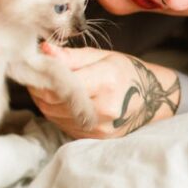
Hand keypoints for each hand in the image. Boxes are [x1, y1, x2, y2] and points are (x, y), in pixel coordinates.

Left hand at [29, 44, 179, 138]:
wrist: (152, 99)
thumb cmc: (127, 72)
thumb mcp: (103, 56)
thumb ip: (71, 56)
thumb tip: (43, 49)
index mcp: (106, 81)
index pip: (59, 84)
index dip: (42, 75)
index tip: (34, 66)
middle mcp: (103, 108)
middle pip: (52, 101)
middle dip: (39, 87)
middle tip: (37, 75)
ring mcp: (99, 127)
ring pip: (53, 114)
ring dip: (45, 100)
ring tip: (49, 86)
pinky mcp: (95, 138)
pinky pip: (63, 124)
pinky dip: (56, 112)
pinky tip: (62, 100)